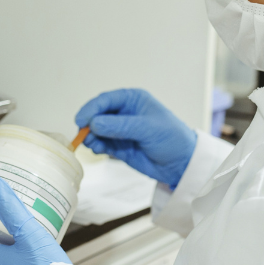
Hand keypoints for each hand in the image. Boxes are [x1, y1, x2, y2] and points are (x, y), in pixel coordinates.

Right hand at [74, 88, 196, 187]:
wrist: (181, 164)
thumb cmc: (172, 138)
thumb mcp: (148, 129)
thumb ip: (121, 126)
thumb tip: (94, 123)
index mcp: (133, 99)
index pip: (106, 100)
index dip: (92, 108)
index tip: (82, 120)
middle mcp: (124, 112)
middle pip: (97, 114)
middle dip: (88, 123)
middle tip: (83, 134)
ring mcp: (120, 130)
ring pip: (96, 130)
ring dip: (91, 136)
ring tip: (93, 144)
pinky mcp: (118, 146)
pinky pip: (101, 143)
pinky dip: (96, 146)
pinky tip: (98, 149)